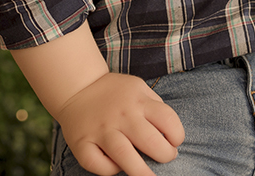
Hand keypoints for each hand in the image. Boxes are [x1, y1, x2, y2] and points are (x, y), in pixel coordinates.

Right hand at [55, 72, 184, 175]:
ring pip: (125, 157)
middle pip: (150, 141)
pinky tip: (117, 166)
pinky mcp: (82, 144)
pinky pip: (99, 165)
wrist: (77, 87)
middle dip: (165, 155)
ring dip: (142, 172)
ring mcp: (101, 130)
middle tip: (165, 157)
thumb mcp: (138, 88)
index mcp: (138, 100)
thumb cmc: (114, 93)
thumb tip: (170, 134)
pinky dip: (110, 170)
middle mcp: (121, 115)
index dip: (177, 135)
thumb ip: (155, 106)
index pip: (168, 120)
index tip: (174, 142)